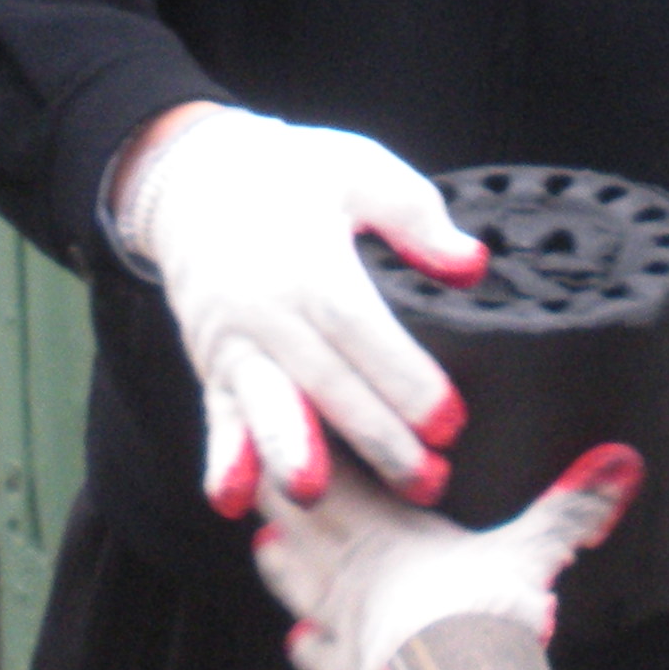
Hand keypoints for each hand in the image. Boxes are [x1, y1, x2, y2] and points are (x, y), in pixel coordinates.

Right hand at [116, 104, 488, 515]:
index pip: (361, 330)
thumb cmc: (296, 174)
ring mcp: (232, 341)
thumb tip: (472, 266)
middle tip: (427, 483)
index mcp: (310, 262)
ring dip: (290, 453)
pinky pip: (216, 416)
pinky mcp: (211, 365)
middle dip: (375, 439)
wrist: (196, 176)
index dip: (404, 379)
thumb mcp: (361, 171)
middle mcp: (265, 307)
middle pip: (323, 381)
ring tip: (314, 496)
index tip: (450, 424)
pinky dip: (223, 458)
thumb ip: (418, 218)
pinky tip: (233, 499)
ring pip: (266, 404)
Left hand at [254, 445, 643, 669]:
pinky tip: (299, 644)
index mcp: (390, 532)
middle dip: (280, 498)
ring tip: (264, 545)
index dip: (317, 453)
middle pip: (308, 525)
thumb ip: (572, 506)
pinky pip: (320, 659)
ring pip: (300, 584)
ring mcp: (347, 625)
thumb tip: (624, 461)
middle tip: (254, 473)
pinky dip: (308, 649)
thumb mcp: (535, 551)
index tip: (291, 423)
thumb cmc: (483, 611)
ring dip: (282, 565)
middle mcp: (357, 572)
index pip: (343, 480)